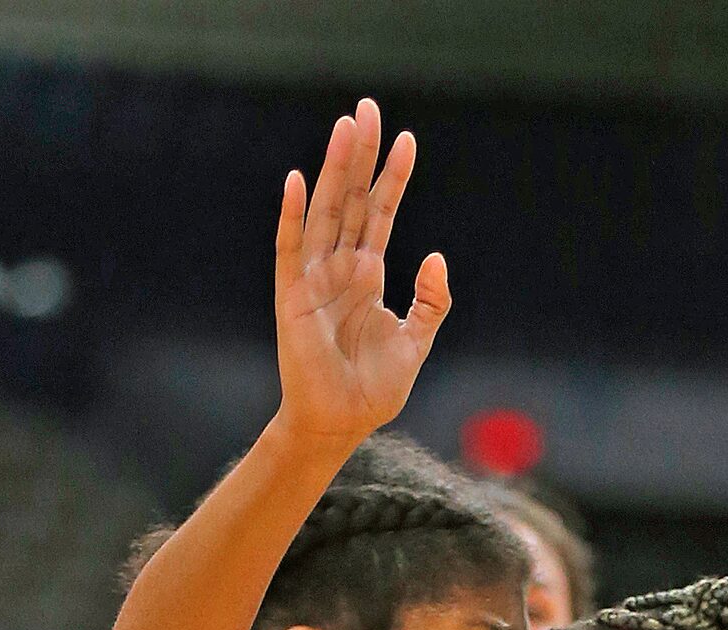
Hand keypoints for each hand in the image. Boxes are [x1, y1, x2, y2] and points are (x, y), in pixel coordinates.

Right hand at [272, 99, 450, 446]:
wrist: (341, 423)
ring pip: (325, 212)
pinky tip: (296, 180)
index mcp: (367, 274)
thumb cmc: (373, 388)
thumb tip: (436, 255)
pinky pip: (291, 249)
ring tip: (345, 126)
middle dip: (360, 155)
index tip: (407, 139)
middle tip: (368, 107)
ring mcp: (315, 278)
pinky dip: (292, 216)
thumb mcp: (416, 341)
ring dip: (333, 169)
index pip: (380, 213)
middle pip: (351, 199)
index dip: (392, 178)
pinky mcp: (292, 297)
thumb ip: (432, 301)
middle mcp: (340, 267)